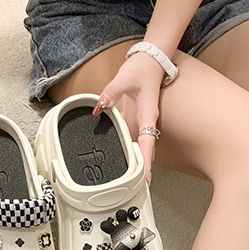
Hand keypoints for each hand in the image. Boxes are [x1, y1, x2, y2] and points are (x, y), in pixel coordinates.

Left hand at [92, 51, 164, 184]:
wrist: (150, 59)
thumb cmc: (142, 69)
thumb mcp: (123, 79)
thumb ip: (109, 94)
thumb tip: (98, 108)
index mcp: (147, 116)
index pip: (147, 145)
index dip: (146, 163)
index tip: (145, 179)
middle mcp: (145, 123)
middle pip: (145, 152)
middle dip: (142, 171)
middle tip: (137, 190)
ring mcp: (140, 122)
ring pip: (138, 147)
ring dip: (134, 163)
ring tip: (127, 181)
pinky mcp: (134, 119)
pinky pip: (129, 137)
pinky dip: (125, 149)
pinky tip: (116, 158)